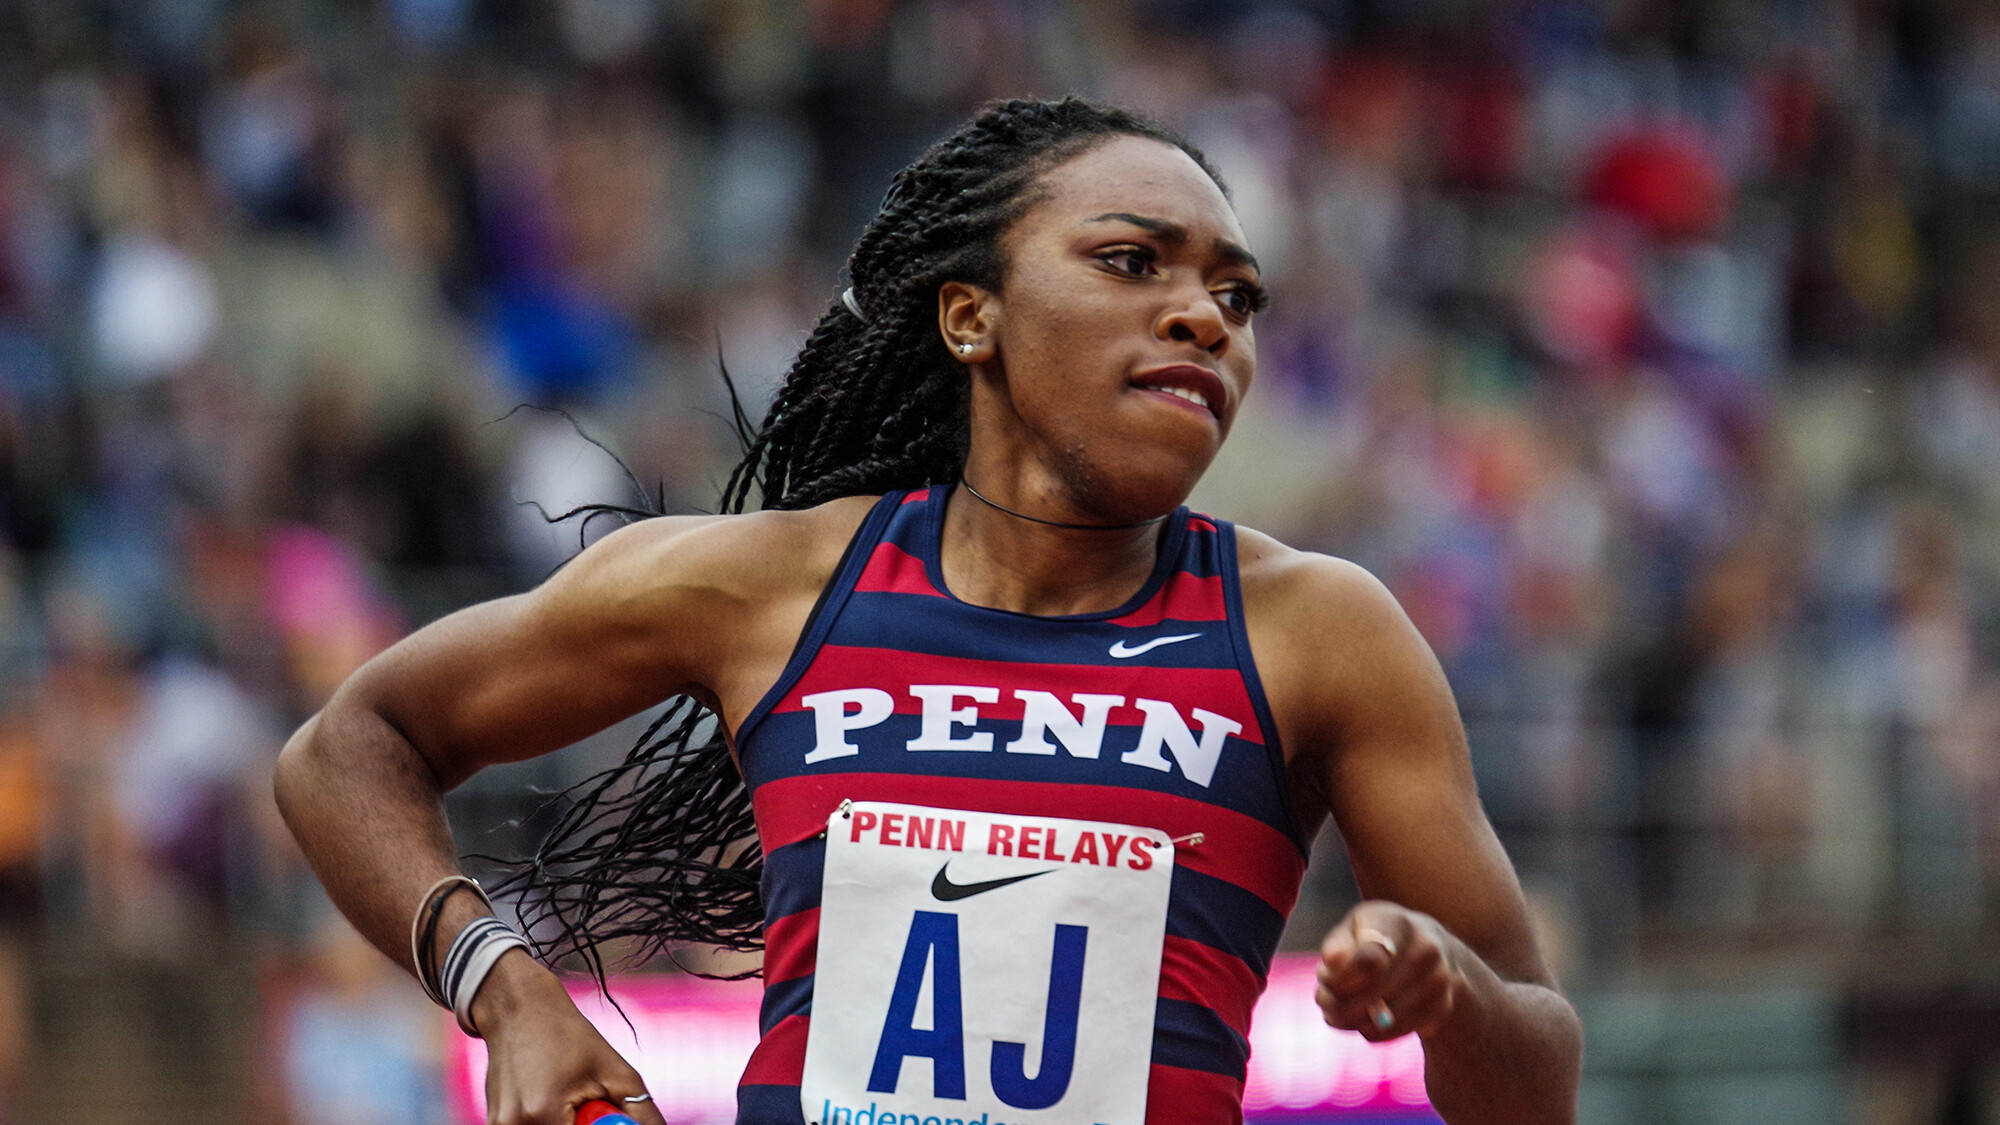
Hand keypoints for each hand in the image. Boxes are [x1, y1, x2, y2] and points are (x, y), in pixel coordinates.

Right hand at [471, 953, 667, 1124]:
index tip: (608, 1116)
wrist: (517, 1010)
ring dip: (567, 1123)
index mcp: (542, 1113)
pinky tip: (550, 1099)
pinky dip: (549, 1122)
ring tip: (568, 1098)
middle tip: (589, 1105)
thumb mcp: (615, 1069)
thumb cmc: (567, 1035)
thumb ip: (639, 1111)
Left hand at [1316, 900, 1464, 1041]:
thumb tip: (1331, 962)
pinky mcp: (1441, 1008)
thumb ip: (1337, 945)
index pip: (1369, 959)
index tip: (1323, 975)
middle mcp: (1425, 949)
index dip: (1340, 976)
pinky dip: (1369, 1030)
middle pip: (1373, 993)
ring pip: (1382, 1018)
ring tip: (1338, 1008)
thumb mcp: (1353, 929)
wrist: (1432, 948)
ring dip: (1350, 1019)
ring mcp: (1438, 980)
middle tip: (1323, 997)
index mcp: (1396, 923)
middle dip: (1337, 1001)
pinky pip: (1392, 1032)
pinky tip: (1362, 1017)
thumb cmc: (1377, 938)